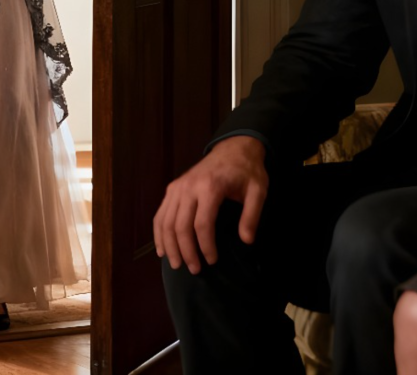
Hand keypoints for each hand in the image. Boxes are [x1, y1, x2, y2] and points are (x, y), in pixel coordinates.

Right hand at [152, 135, 267, 274]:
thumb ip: (252, 215)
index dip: (205, 246)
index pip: (202, 224)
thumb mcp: (258, 190)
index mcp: (211, 186)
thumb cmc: (247, 170)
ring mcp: (178, 186)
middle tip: (194, 270)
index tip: (213, 261)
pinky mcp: (173, 187)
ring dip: (170, 246)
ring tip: (177, 264)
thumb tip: (247, 241)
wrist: (234, 147)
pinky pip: (161, 213)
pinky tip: (162, 249)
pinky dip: (159, 233)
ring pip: (166, 221)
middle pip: (180, 226)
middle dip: (186, 251)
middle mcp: (190, 186)